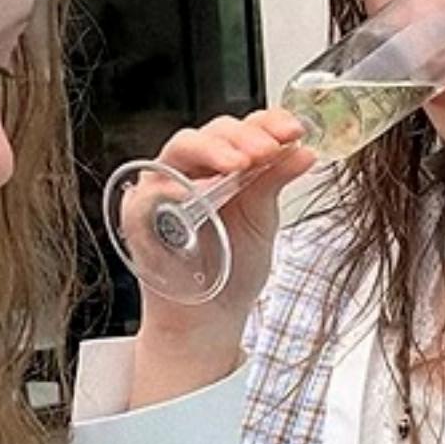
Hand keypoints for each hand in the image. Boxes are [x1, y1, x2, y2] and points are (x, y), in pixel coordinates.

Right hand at [133, 108, 316, 342]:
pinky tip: (198, 189)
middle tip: (268, 149)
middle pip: (211, 132)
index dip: (266, 123)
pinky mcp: (140, 215)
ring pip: (180, 149)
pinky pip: (150, 191)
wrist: (210, 319)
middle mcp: (192, 170)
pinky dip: (173, 186)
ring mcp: (164, 188)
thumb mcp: (263, 220)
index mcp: (224, 166)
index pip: (242, 130)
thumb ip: (276, 182)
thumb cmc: (232, 269)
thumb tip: (303, 150)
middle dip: (243, 136)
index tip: (293, 130)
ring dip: (212, 150)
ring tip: (241, 164)